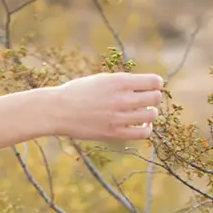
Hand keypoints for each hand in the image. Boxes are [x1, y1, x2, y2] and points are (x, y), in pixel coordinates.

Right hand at [49, 71, 164, 141]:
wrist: (58, 110)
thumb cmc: (78, 93)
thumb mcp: (102, 79)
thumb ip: (123, 82)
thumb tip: (144, 87)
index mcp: (120, 81)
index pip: (155, 82)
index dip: (155, 85)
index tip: (149, 88)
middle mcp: (122, 98)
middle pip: (155, 98)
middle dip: (153, 99)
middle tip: (145, 101)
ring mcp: (119, 117)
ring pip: (151, 115)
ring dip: (150, 114)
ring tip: (142, 114)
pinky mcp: (114, 133)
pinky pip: (142, 133)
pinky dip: (146, 129)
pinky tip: (141, 126)